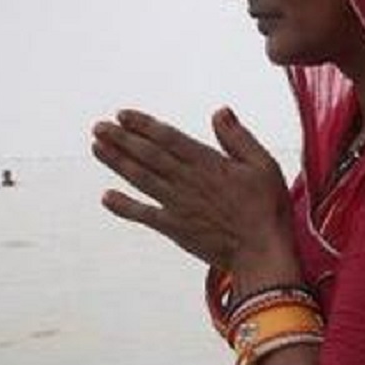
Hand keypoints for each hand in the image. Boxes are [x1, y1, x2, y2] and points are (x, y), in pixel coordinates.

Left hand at [92, 107, 294, 275]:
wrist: (261, 253)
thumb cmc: (267, 208)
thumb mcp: (263, 165)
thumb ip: (238, 138)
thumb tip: (220, 112)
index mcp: (208, 163)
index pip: (168, 138)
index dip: (143, 125)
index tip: (122, 115)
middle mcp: (187, 181)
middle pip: (148, 155)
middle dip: (122, 139)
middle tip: (99, 127)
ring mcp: (178, 205)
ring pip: (141, 179)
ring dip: (117, 162)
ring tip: (97, 148)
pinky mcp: (175, 228)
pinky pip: (144, 215)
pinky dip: (124, 206)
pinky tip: (106, 197)